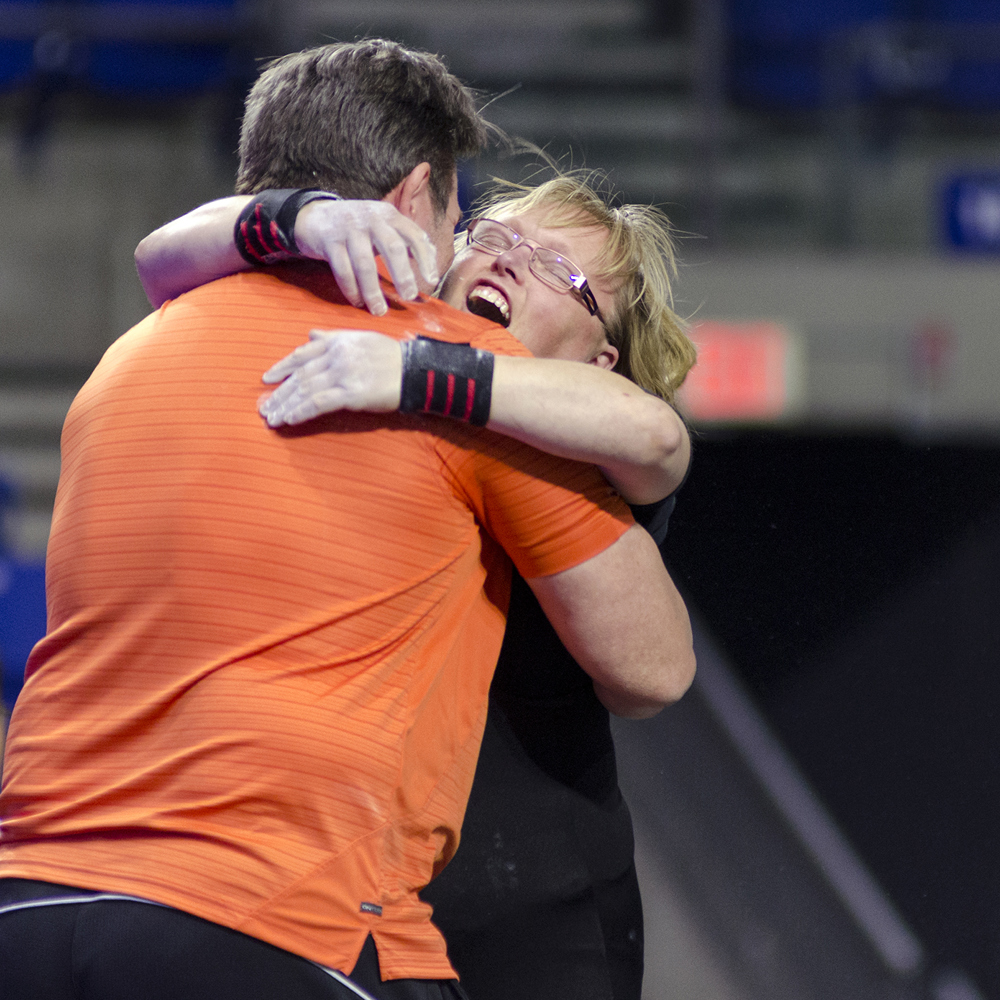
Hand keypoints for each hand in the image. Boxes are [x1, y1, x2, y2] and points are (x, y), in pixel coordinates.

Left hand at [259, 329, 402, 425]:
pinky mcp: (351, 394)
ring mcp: (343, 374)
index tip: (267, 379)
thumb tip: (310, 335)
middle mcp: (336, 355)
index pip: (302, 354)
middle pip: (300, 375)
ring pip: (305, 390)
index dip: (282, 367)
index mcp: (337, 341)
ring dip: (285, 405)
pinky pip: (319, 403)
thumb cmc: (390, 357)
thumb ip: (332, 338)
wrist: (414, 371)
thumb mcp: (361, 339)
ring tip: (271, 418)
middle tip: (264, 406)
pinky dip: (301, 412)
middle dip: (280, 392)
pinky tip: (289, 420)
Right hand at [294, 200, 438, 315]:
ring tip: (379, 310)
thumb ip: (406, 241)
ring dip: (373, 290)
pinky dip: (351, 289)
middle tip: (409, 297)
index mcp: (390, 216)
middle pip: (392, 247)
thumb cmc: (358, 228)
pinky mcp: (330, 241)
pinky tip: (358, 302)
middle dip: (403, 275)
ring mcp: (349, 229)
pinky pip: (342, 270)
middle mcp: (371, 219)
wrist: (316, 216)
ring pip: (365, 263)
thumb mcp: (383, 226)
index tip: (431, 281)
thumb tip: (431, 265)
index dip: (425, 258)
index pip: (414, 235)